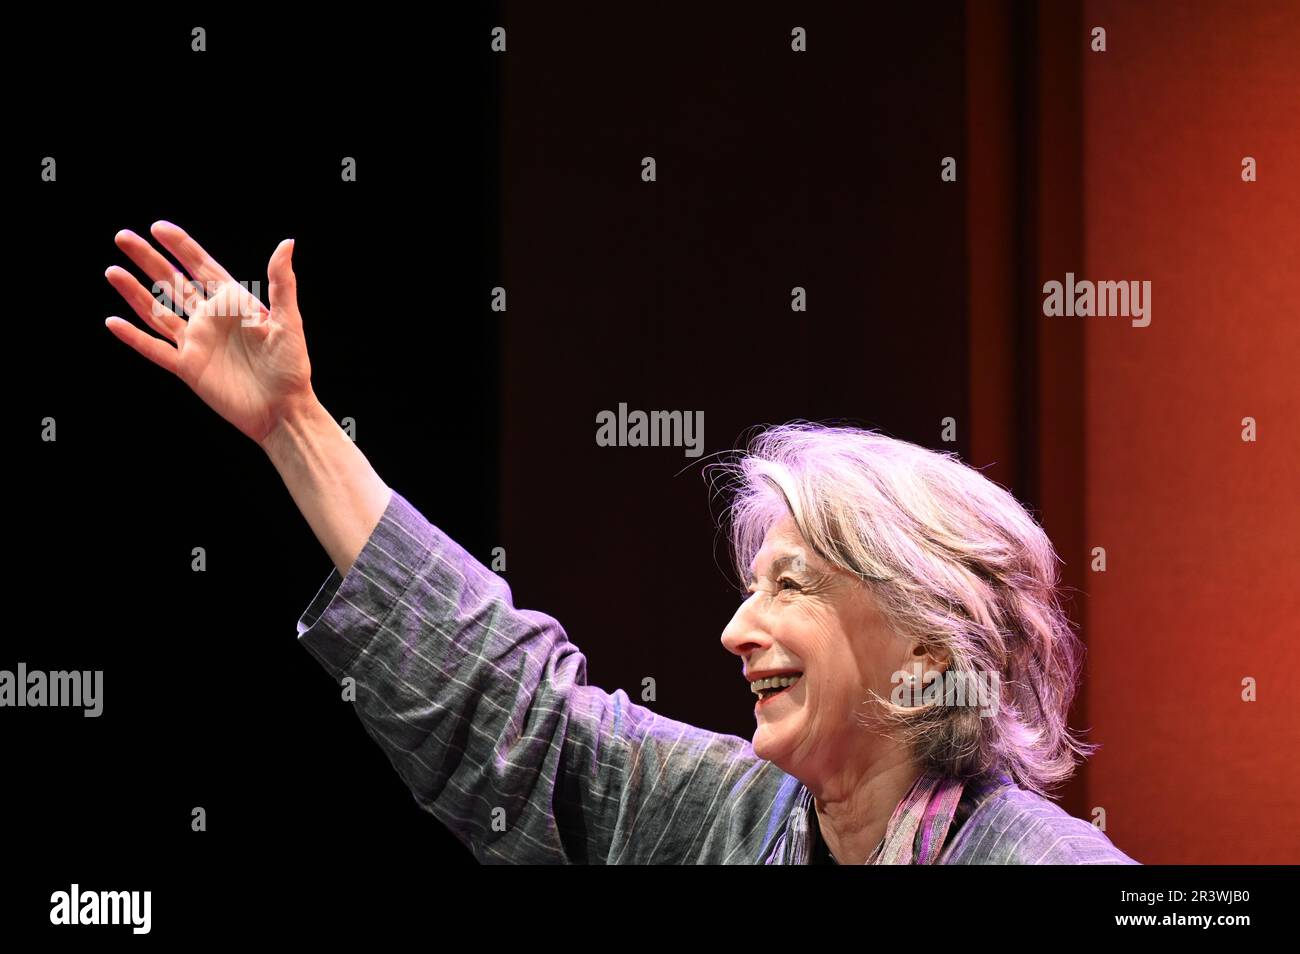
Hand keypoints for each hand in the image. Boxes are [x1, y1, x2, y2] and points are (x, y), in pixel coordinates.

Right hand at [104, 221, 314, 445]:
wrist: (283, 410)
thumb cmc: (291, 367)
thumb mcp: (289, 321)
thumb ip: (282, 283)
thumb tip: (286, 243)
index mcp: (234, 305)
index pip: (202, 268)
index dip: (181, 247)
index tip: (158, 227)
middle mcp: (210, 320)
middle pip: (173, 284)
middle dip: (149, 260)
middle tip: (123, 236)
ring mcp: (197, 344)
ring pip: (158, 312)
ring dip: (135, 293)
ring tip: (112, 271)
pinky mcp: (188, 368)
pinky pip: (155, 349)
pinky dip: (133, 337)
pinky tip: (113, 322)